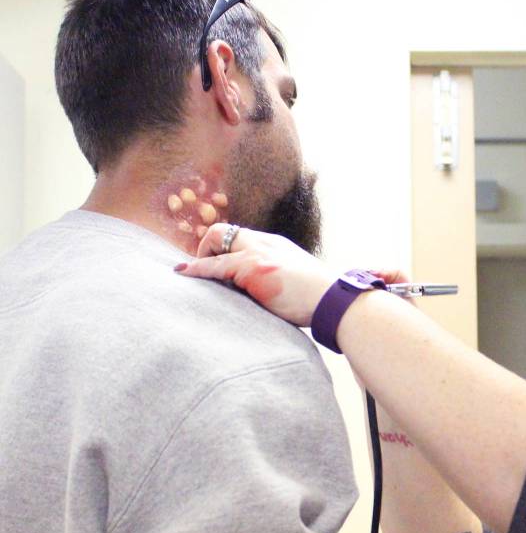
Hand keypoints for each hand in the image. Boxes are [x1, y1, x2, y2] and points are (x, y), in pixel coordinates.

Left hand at [174, 224, 335, 326]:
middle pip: (225, 232)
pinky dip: (197, 269)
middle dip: (206, 247)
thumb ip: (276, 278)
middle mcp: (265, 243)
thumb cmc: (318, 298)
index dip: (223, 249)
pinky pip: (215, 265)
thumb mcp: (296, 279)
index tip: (215, 264)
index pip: (242, 237)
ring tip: (187, 274)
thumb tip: (260, 296)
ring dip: (199, 258)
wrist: (333, 301)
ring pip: (216, 241)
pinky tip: (185, 274)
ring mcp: (258, 253)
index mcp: (276, 246)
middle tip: (202, 269)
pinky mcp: (253, 268)